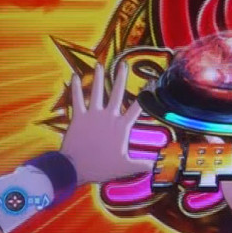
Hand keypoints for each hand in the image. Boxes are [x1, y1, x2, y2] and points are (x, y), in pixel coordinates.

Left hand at [60, 63, 153, 185]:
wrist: (76, 167)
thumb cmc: (101, 167)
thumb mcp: (126, 167)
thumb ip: (141, 165)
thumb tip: (155, 166)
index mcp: (122, 127)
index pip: (136, 108)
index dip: (144, 96)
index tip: (149, 84)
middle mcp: (109, 116)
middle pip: (117, 93)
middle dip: (121, 77)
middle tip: (123, 65)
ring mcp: (93, 115)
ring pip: (97, 92)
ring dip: (99, 78)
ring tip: (99, 65)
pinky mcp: (78, 117)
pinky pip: (77, 99)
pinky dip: (76, 88)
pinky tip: (75, 77)